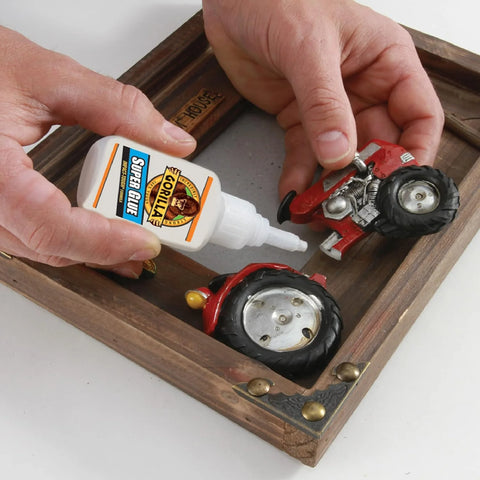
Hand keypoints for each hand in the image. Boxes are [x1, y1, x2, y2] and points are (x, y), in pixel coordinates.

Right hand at [0, 26, 195, 277]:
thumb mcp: (51, 77)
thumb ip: (118, 108)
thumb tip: (173, 142)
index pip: (51, 226)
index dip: (105, 241)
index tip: (146, 242)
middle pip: (51, 246)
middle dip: (108, 250)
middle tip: (152, 240)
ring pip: (40, 250)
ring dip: (91, 251)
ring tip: (135, 241)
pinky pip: (31, 238)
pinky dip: (70, 240)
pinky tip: (97, 235)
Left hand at [202, 0, 443, 196]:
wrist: (232, 0)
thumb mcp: (308, 46)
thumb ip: (324, 102)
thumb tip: (338, 150)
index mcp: (385, 62)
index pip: (418, 115)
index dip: (415, 152)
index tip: (398, 182)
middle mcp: (362, 88)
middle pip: (378, 145)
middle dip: (367, 177)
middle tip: (353, 203)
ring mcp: (330, 108)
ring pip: (340, 157)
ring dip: (331, 185)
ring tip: (321, 207)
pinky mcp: (299, 119)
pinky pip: (304, 156)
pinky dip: (300, 178)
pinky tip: (295, 193)